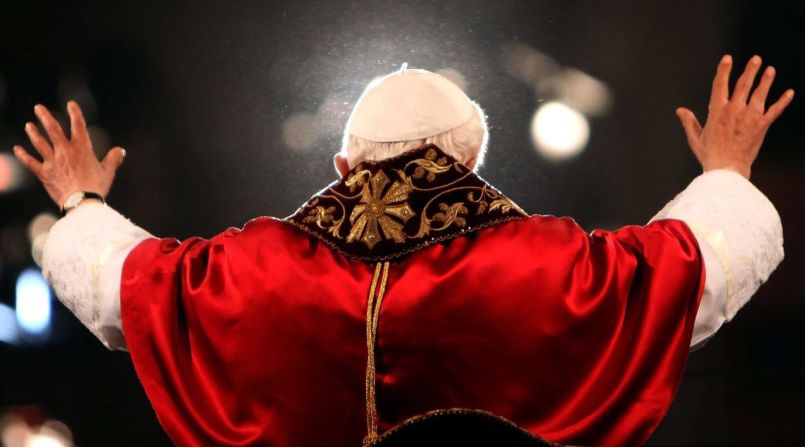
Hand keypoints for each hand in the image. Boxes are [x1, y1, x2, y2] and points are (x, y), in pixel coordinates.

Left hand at [13, 102, 125, 207]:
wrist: (82, 202)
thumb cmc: (96, 187)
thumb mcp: (108, 172)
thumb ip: (113, 159)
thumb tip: (121, 151)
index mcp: (82, 149)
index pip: (78, 126)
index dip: (75, 113)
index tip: (71, 104)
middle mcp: (65, 152)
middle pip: (53, 130)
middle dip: (45, 117)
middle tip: (38, 108)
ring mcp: (52, 162)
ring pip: (40, 143)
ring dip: (34, 133)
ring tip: (29, 125)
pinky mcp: (44, 173)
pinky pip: (30, 163)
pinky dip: (23, 156)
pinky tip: (17, 149)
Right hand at [676, 55, 793, 178]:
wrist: (727, 170)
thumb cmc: (709, 156)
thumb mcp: (695, 138)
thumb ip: (689, 122)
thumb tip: (680, 110)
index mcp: (717, 111)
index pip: (720, 85)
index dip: (724, 70)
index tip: (727, 59)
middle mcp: (735, 110)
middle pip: (744, 85)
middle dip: (750, 70)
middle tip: (756, 59)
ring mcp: (750, 117)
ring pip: (760, 94)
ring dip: (766, 81)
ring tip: (770, 70)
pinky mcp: (762, 126)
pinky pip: (775, 111)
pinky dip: (783, 102)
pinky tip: (790, 93)